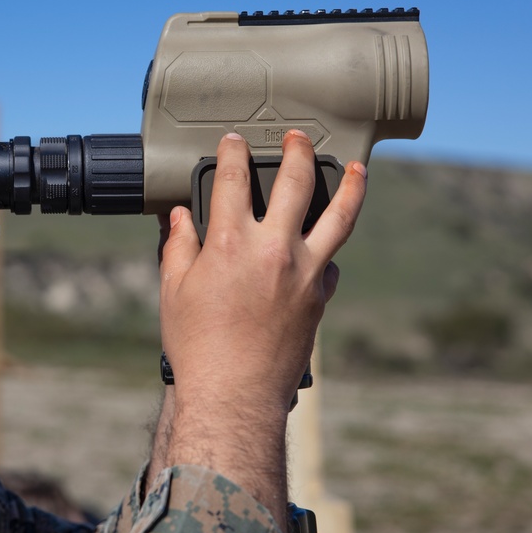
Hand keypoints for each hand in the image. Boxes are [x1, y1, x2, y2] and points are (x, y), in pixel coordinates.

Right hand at [152, 130, 366, 522]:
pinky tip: (326, 246)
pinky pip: (331, 262)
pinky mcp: (320, 297)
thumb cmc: (197, 346)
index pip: (232, 178)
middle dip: (297, 151)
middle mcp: (274, 248)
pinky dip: (328, 250)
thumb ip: (178, 246)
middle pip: (295, 182)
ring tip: (357, 169)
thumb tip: (179, 218)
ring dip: (349, 186)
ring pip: (339, 216)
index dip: (232, 152)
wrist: (235, 395)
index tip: (234, 142)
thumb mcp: (174, 290)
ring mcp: (305, 272)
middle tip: (298, 138)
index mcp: (230, 242)